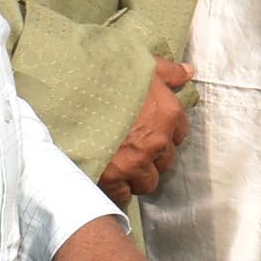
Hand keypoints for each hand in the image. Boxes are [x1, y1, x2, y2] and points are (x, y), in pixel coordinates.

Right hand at [99, 56, 192, 201]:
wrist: (72, 91)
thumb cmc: (108, 75)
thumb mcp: (142, 66)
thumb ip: (168, 72)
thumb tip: (188, 71)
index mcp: (169, 114)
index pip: (180, 135)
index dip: (164, 135)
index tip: (150, 133)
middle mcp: (157, 141)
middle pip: (164, 162)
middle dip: (151, 158)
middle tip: (132, 150)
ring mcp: (136, 162)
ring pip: (147, 181)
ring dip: (136, 176)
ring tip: (120, 166)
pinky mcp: (112, 178)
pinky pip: (123, 194)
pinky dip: (117, 190)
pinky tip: (108, 180)